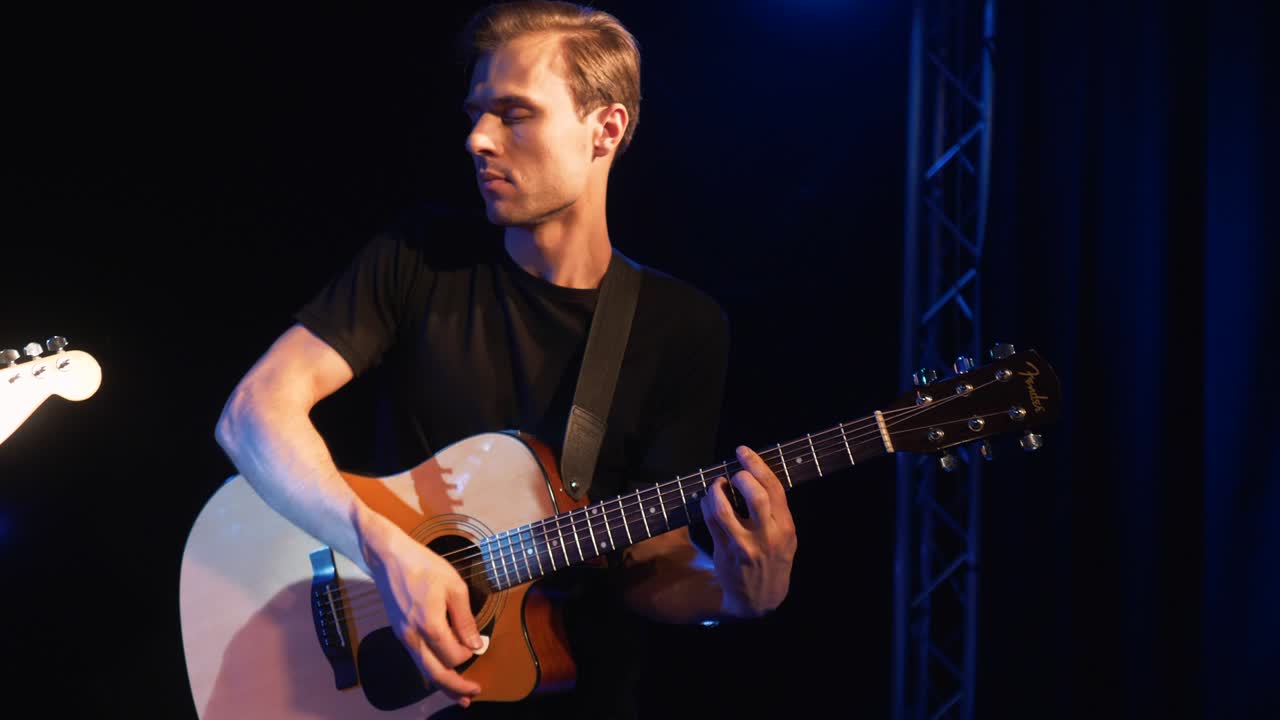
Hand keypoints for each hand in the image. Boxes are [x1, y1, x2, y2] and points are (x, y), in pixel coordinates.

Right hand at [353, 504, 484, 706]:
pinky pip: (417, 659)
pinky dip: (431, 671)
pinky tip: (440, 673)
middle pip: (435, 674)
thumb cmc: (423, 566)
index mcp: (429, 625)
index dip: (469, 653)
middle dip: (456, 687)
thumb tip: (476, 644)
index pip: (454, 656)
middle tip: (473, 693)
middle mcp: (413, 637)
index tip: (479, 643)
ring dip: (443, 685)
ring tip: (460, 695)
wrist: (388, 557)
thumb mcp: (454, 586)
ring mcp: (403, 637)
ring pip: (423, 670)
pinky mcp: (399, 633)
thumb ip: (465, 619)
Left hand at [700, 445, 797, 617]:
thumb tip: (756, 474)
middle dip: (741, 476)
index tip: (743, 451)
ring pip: (724, 508)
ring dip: (717, 490)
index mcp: (786, 528)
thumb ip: (777, 510)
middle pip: (755, 495)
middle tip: (735, 474)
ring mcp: (744, 545)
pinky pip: (711, 520)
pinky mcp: (725, 552)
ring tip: (718, 486)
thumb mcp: (786, 537)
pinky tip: (710, 501)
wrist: (760, 599)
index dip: (757, 465)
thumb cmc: (773, 560)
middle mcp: (767, 536)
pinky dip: (707, 504)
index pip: (774, 489)